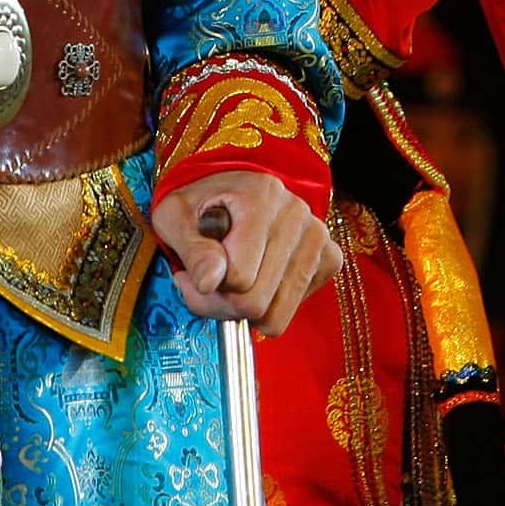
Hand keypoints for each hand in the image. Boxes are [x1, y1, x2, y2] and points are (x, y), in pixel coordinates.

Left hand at [151, 171, 344, 333]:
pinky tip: (257, 277)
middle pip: (256, 303)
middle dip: (223, 302)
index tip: (195, 271)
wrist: (229, 190)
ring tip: (231, 282)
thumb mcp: (174, 219)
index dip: (205, 285)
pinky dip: (269, 305)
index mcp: (262, 196)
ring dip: (244, 309)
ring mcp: (318, 236)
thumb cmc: (197, 206)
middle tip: (209, 281)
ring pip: (276, 315)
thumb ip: (192, 250)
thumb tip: (210, 281)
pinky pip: (292, 310)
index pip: (237, 278)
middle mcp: (298, 213)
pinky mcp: (329, 257)